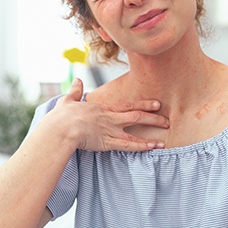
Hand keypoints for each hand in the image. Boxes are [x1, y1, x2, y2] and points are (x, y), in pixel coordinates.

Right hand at [44, 78, 167, 150]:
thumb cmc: (61, 117)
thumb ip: (75, 91)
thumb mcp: (68, 100)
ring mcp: (110, 129)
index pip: (127, 105)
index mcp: (102, 108)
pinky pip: (128, 145)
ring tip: (164, 136)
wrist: (61, 128)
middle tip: (166, 119)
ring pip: (135, 130)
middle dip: (153, 117)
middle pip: (136, 115)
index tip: (156, 104)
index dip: (143, 104)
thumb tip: (77, 80)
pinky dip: (142, 146)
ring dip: (151, 133)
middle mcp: (109, 117)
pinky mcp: (107, 142)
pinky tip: (153, 147)